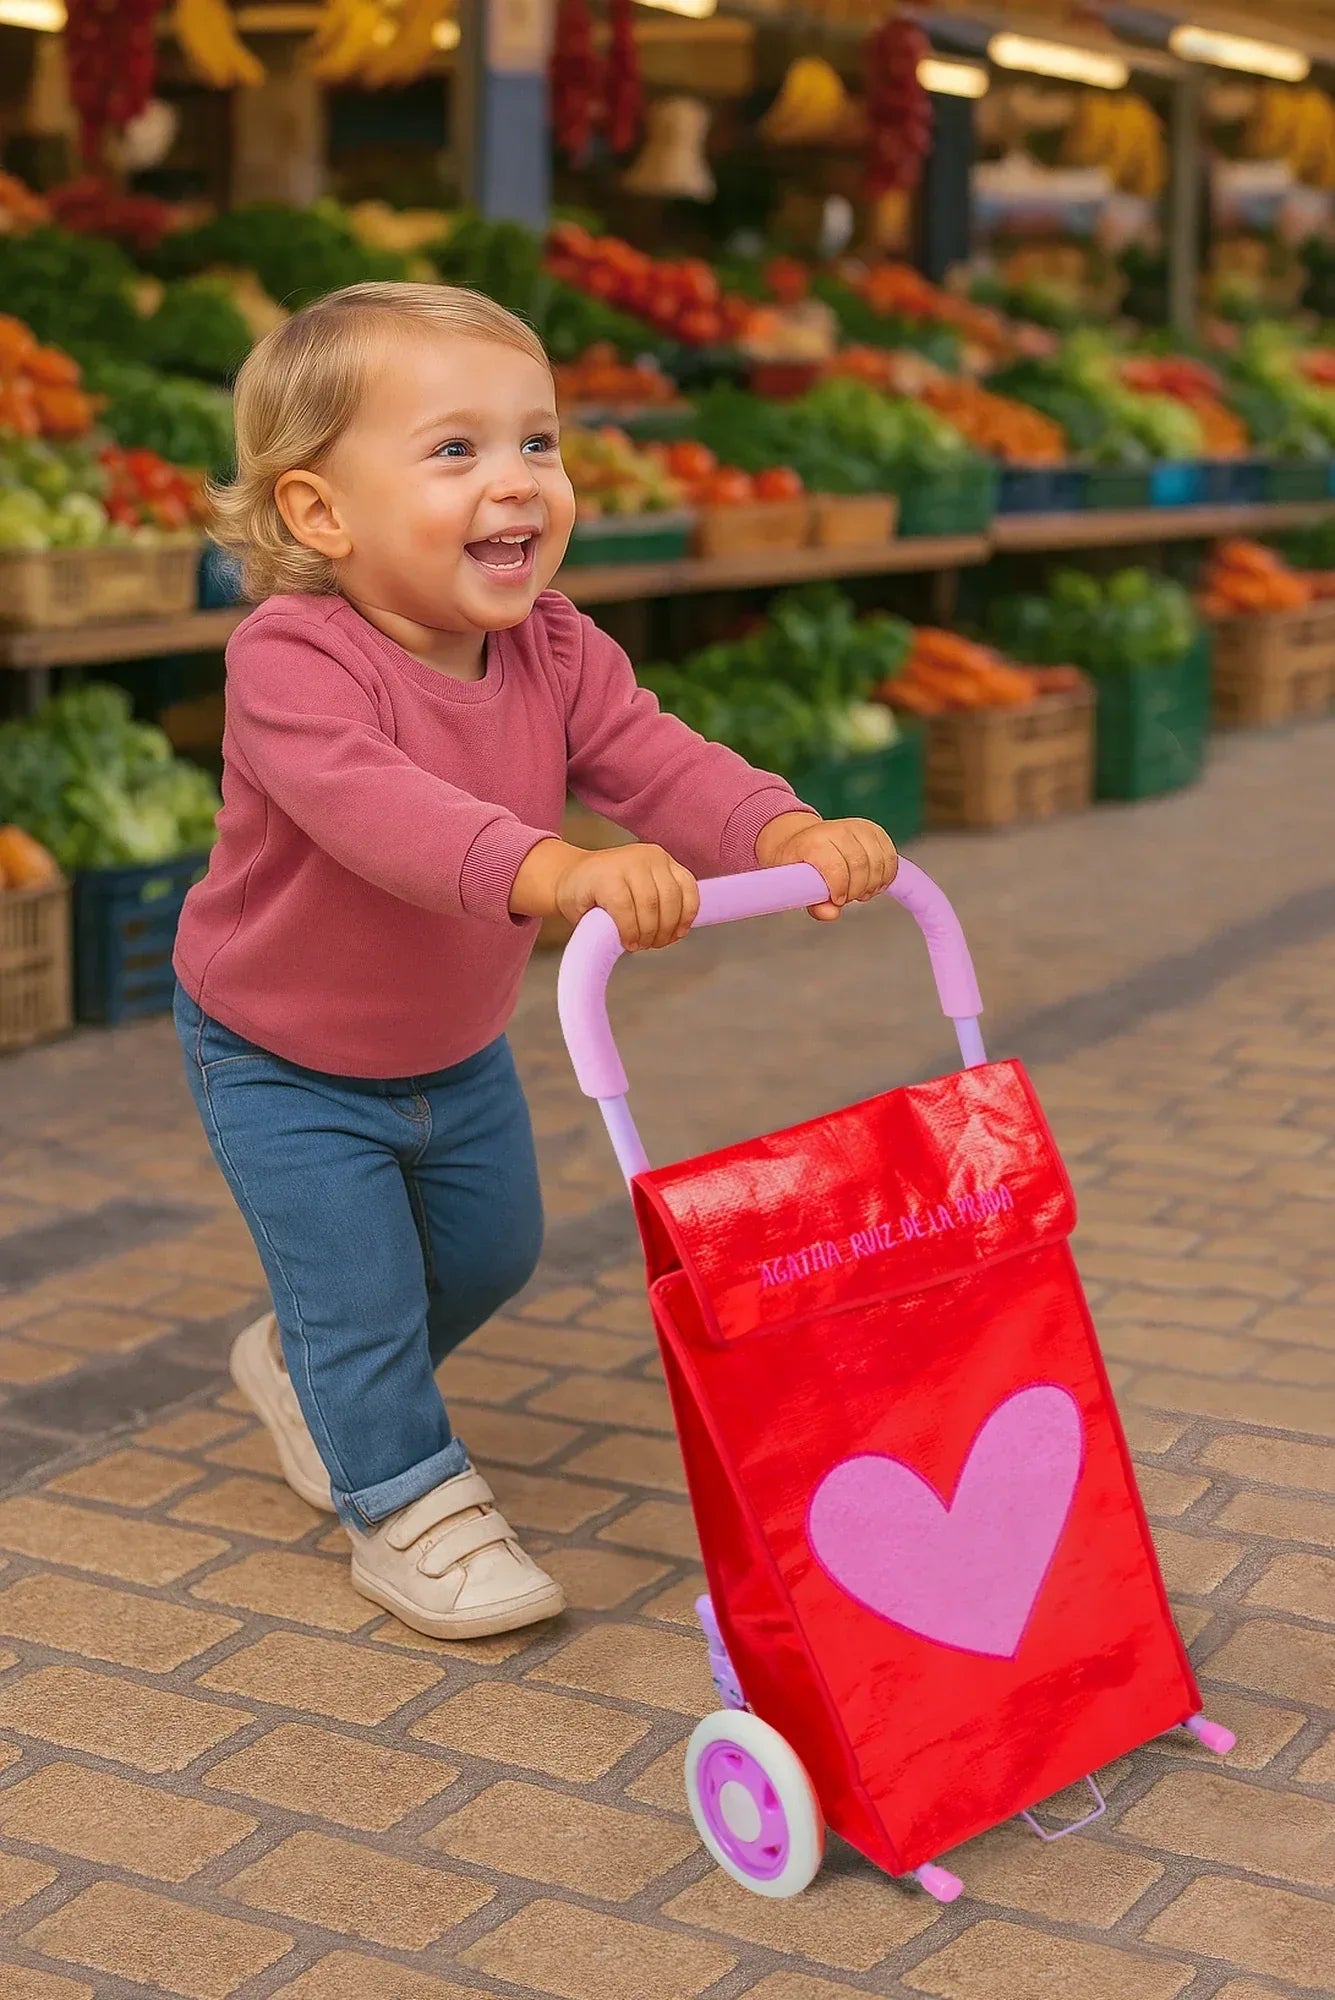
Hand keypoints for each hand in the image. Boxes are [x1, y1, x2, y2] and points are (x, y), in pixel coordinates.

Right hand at [511, 838, 699, 950]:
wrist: (566, 881)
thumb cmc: (604, 894)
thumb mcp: (640, 891)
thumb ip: (660, 903)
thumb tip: (679, 931)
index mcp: (661, 859)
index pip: (688, 888)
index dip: (685, 917)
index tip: (676, 935)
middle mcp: (648, 856)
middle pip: (670, 900)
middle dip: (664, 930)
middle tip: (652, 945)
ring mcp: (626, 863)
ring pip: (651, 906)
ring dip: (647, 933)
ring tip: (638, 944)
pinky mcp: (606, 877)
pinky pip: (626, 910)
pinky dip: (629, 930)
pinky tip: (626, 940)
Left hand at [755, 812, 897, 920]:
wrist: (804, 838)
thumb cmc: (800, 863)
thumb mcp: (796, 884)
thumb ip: (814, 903)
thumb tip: (832, 913)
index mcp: (815, 842)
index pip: (836, 866)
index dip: (840, 889)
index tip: (838, 900)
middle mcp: (838, 830)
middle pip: (861, 865)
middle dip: (857, 889)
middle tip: (848, 898)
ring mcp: (858, 828)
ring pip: (879, 862)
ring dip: (873, 884)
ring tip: (860, 892)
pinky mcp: (874, 831)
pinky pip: (890, 857)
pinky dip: (885, 875)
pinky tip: (873, 883)